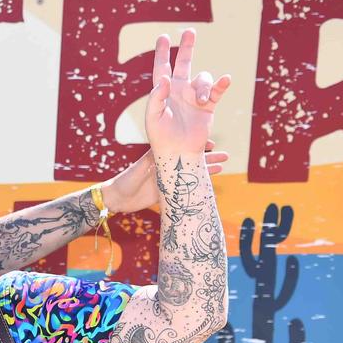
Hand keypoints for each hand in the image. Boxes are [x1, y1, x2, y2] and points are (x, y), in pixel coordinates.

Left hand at [102, 140, 228, 212]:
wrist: (117, 199)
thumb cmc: (124, 182)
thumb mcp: (138, 171)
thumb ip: (149, 162)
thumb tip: (161, 150)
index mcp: (159, 157)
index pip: (182, 147)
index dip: (195, 145)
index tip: (211, 142)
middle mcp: (167, 165)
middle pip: (191, 158)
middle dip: (207, 156)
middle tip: (225, 154)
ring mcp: (169, 177)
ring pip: (191, 170)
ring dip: (207, 168)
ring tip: (224, 165)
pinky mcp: (168, 189)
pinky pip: (187, 185)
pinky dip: (198, 182)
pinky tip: (211, 183)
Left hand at [145, 29, 230, 155]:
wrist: (178, 153)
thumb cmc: (161, 137)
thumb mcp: (153, 117)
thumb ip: (156, 96)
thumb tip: (165, 77)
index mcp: (163, 92)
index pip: (161, 68)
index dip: (162, 53)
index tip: (162, 38)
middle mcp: (179, 91)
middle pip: (184, 63)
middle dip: (186, 47)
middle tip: (190, 31)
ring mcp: (194, 97)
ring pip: (203, 78)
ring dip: (204, 86)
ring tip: (201, 101)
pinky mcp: (208, 106)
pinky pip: (217, 90)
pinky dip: (221, 84)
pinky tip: (225, 80)